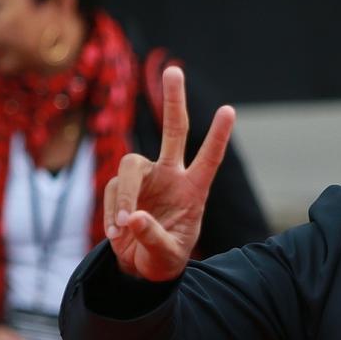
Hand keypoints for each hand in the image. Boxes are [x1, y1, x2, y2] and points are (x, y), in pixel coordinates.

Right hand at [105, 66, 234, 280]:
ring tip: (124, 226)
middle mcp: (171, 176)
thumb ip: (153, 238)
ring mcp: (146, 179)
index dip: (218, 135)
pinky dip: (111, 212)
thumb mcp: (168, 257)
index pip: (209, 159)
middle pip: (173, 132)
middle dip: (174, 101)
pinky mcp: (122, 188)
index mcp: (194, 190)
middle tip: (174, 70)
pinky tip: (116, 234)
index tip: (229, 109)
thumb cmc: (165, 260)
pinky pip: (111, 192)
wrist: (141, 269)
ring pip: (128, 167)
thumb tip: (133, 217)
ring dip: (122, 196)